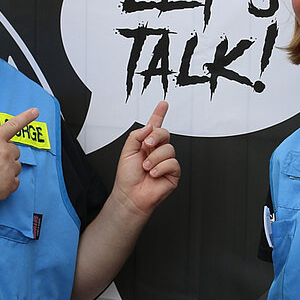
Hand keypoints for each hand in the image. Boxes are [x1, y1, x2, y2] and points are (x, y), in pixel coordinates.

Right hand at [0, 108, 39, 206]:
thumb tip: (2, 147)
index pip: (13, 125)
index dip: (26, 117)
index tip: (35, 111)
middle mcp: (5, 151)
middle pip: (15, 151)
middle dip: (7, 156)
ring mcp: (9, 168)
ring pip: (16, 167)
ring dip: (8, 170)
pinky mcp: (10, 184)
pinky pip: (15, 181)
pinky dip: (7, 183)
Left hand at [112, 101, 179, 219]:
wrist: (130, 195)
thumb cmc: (127, 176)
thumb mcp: (127, 151)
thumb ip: (137, 135)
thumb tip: (149, 127)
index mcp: (146, 144)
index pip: (154, 126)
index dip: (159, 114)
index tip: (163, 104)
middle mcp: (157, 151)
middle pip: (165, 133)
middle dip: (156, 137)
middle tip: (147, 145)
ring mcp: (166, 161)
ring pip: (169, 149)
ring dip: (154, 159)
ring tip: (146, 168)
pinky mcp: (173, 172)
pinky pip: (173, 163)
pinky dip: (161, 168)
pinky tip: (153, 174)